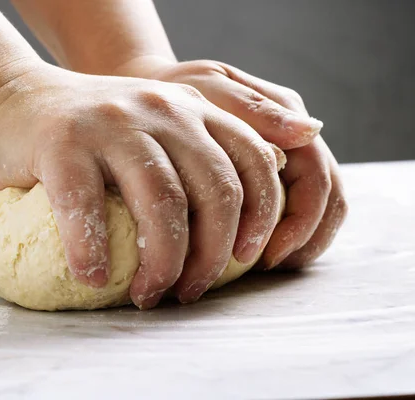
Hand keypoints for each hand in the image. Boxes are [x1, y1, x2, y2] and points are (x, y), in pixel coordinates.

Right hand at [0, 62, 282, 307]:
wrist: (12, 99)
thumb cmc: (89, 131)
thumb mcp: (153, 125)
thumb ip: (198, 151)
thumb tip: (248, 208)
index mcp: (191, 110)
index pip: (255, 160)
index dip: (262, 216)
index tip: (245, 259)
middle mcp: (161, 110)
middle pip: (215, 191)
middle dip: (211, 256)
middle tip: (189, 293)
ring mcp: (112, 123)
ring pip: (163, 203)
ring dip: (162, 264)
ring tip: (147, 296)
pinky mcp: (63, 142)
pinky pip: (86, 207)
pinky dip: (91, 251)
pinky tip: (92, 277)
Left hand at [118, 57, 347, 267]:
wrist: (154, 94)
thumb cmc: (175, 90)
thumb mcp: (208, 88)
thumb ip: (253, 108)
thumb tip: (311, 130)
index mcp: (285, 117)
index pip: (317, 178)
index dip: (300, 222)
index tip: (265, 253)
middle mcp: (292, 139)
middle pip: (326, 200)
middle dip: (303, 240)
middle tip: (264, 268)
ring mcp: (283, 157)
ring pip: (317, 210)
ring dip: (298, 244)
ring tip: (263, 268)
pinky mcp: (265, 174)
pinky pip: (290, 211)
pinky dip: (283, 238)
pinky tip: (255, 256)